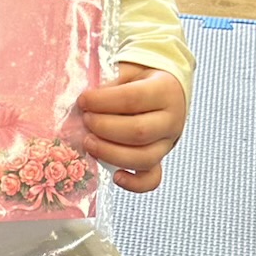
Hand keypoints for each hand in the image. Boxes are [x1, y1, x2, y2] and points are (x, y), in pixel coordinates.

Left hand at [78, 64, 187, 193]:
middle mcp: (172, 119)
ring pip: (144, 158)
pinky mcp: (160, 160)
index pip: (133, 99)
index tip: (83, 100)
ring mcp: (167, 143)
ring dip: (111, 153)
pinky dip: (133, 183)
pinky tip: (115, 176)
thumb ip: (110, 83)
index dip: (104, 101)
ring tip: (89, 143)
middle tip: (85, 120)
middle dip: (104, 128)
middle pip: (138, 131)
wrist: (163, 91)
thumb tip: (85, 103)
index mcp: (165, 90)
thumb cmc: (138, 80)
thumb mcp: (128, 72)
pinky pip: (151, 179)